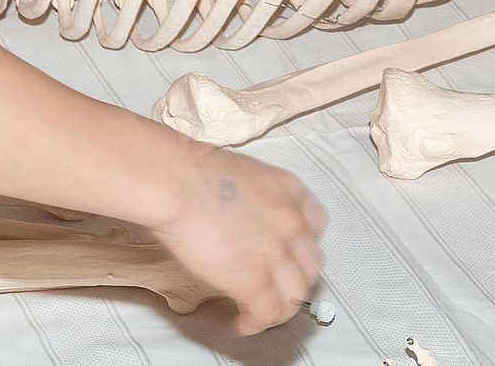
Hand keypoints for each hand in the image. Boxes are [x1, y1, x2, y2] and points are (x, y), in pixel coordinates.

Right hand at [147, 144, 327, 335]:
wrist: (178, 181)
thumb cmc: (191, 171)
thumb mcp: (242, 175)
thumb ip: (253, 201)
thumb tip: (239, 220)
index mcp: (291, 192)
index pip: (316, 226)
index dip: (301, 246)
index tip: (286, 255)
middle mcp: (293, 222)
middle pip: (311, 264)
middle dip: (294, 278)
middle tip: (272, 286)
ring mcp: (278, 253)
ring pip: (297, 294)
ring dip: (280, 307)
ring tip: (258, 312)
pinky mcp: (255, 280)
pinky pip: (269, 313)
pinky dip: (256, 323)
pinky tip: (242, 323)